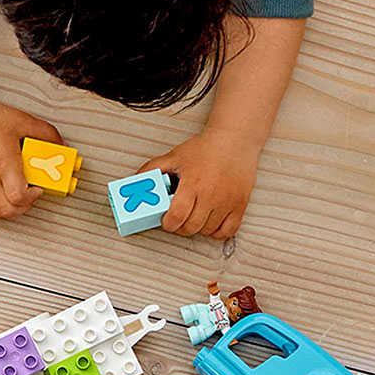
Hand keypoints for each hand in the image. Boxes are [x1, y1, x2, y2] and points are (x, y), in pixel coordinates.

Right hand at [0, 93, 61, 218]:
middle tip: (26, 196)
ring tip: (9, 200)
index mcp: (5, 164)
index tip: (36, 189)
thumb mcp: (22, 121)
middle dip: (22, 207)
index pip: (19, 197)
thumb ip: (46, 133)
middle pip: (6, 209)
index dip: (31, 198)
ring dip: (3, 211)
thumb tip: (60, 145)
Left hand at [138, 128, 260, 238]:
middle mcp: (211, 195)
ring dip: (196, 228)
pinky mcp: (240, 205)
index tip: (165, 220)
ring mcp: (227, 202)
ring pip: (207, 231)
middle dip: (179, 228)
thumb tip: (135, 180)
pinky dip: (216, 232)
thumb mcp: (174, 156)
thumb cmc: (204, 149)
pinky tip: (209, 222)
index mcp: (193, 183)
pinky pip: (227, 231)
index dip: (168, 223)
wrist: (234, 141)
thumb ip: (152, 169)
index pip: (177, 216)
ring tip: (191, 216)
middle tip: (176, 220)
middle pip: (191, 227)